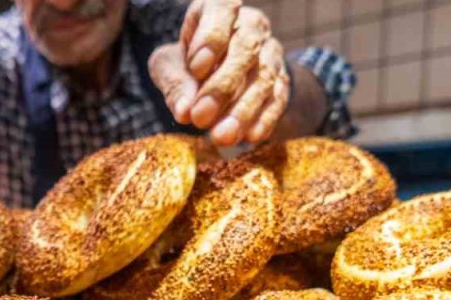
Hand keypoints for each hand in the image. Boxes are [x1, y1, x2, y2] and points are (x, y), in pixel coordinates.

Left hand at [149, 1, 289, 146]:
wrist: (214, 77)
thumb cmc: (186, 64)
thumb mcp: (168, 67)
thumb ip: (173, 83)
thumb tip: (184, 111)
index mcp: (217, 10)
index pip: (221, 8)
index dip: (211, 36)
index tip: (196, 68)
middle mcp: (250, 25)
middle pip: (246, 48)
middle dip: (222, 86)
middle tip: (200, 117)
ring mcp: (270, 52)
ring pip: (265, 77)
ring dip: (242, 110)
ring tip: (221, 136)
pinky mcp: (282, 80)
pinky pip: (279, 98)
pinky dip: (264, 119)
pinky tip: (249, 137)